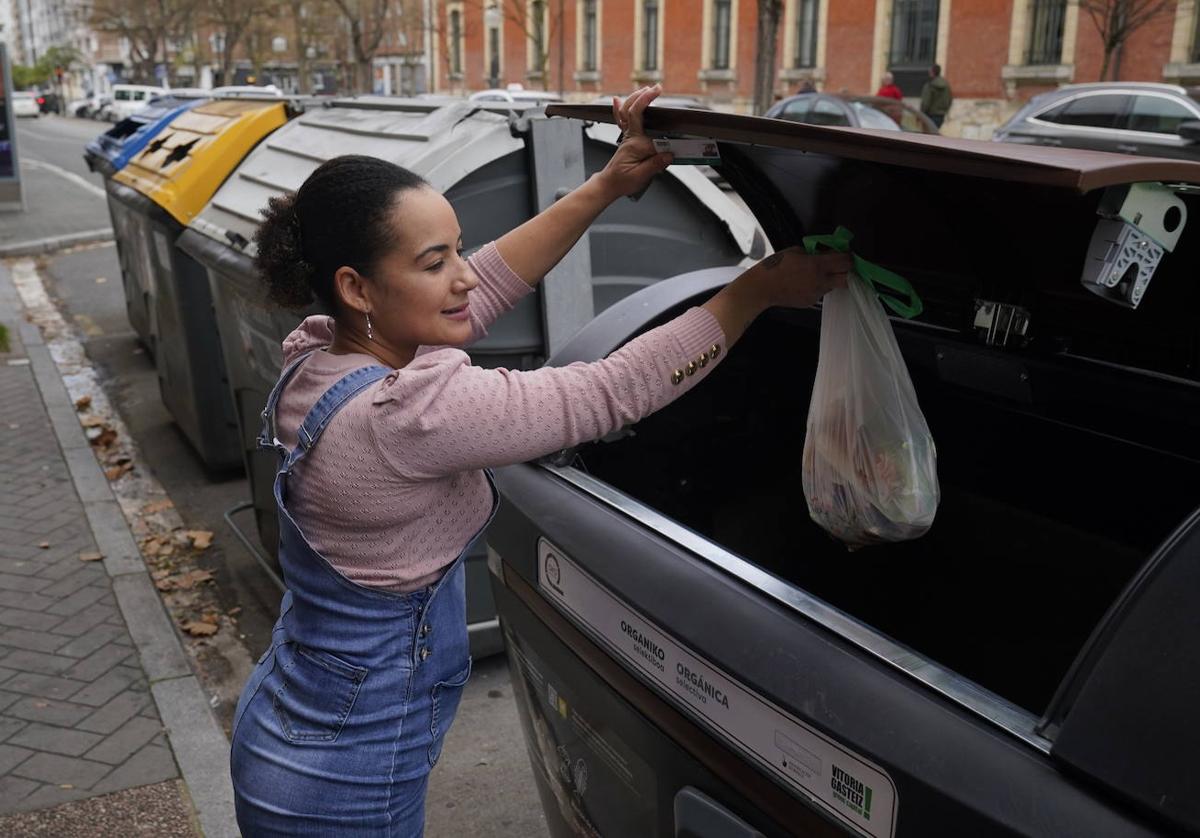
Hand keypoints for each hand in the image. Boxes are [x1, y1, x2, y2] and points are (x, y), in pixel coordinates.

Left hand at [593, 84, 673, 200]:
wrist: (609, 184)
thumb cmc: (622, 181)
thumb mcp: (640, 176)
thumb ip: (654, 165)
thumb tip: (669, 154)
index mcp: (635, 145)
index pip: (652, 136)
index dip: (665, 142)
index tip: (675, 149)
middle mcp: (631, 138)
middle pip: (635, 112)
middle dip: (646, 98)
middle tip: (657, 89)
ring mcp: (628, 136)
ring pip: (627, 111)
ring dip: (636, 97)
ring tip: (647, 89)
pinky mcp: (627, 138)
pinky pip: (621, 120)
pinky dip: (619, 108)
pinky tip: (616, 99)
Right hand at [735, 247, 850, 309]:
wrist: (762, 288)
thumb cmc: (776, 265)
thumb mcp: (796, 251)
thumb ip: (815, 252)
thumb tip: (828, 253)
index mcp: (817, 266)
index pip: (845, 262)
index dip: (849, 257)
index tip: (847, 254)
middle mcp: (820, 281)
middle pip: (847, 279)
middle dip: (847, 271)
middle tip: (842, 266)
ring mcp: (816, 294)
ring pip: (834, 285)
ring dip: (832, 278)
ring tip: (817, 273)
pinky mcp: (810, 301)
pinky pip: (821, 292)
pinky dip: (819, 286)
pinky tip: (805, 282)